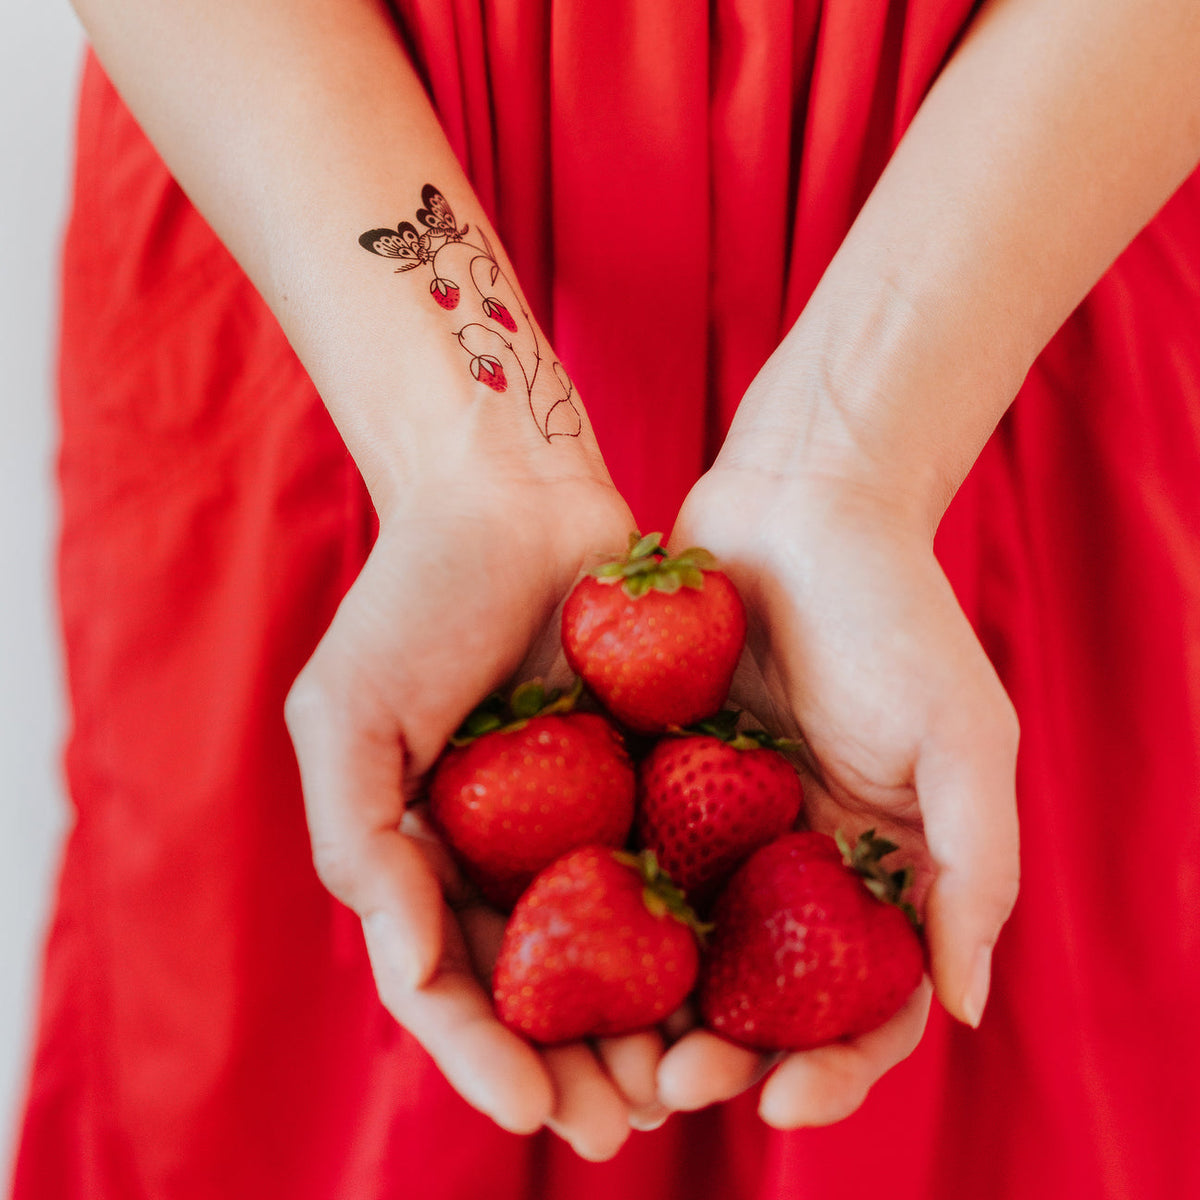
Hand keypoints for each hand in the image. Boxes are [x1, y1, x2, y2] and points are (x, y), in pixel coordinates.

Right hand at [284, 456, 659, 1159]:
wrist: (513, 498)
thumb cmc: (413, 598)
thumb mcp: (346, 717)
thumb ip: (361, 843)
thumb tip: (408, 972)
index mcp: (430, 855)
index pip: (450, 983)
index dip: (485, 1056)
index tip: (532, 1106)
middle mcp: (511, 853)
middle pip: (543, 990)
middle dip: (576, 1065)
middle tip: (622, 1124)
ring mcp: (587, 820)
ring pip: (621, 952)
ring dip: (646, 1026)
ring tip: (685, 1082)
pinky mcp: (658, 777)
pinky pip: (683, 868)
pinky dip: (701, 934)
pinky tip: (734, 983)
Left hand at [656, 461, 1019, 1126]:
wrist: (797, 505)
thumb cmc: (894, 613)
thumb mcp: (963, 737)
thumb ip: (974, 870)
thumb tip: (963, 1007)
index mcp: (876, 866)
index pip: (865, 1002)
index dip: (834, 1067)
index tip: (785, 1104)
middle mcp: (792, 858)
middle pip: (759, 993)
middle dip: (722, 1052)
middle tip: (669, 1081)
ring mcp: (716, 821)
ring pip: (677, 945)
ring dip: (646, 1008)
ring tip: (609, 1047)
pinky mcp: (650, 776)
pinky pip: (619, 859)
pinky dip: (596, 916)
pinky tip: (559, 952)